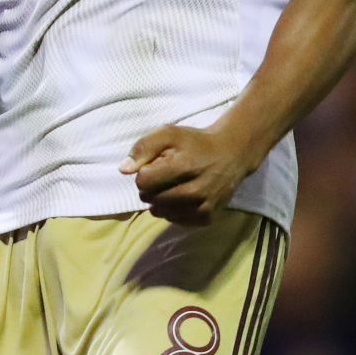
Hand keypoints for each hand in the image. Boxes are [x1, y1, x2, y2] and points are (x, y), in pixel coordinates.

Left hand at [119, 123, 266, 225]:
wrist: (232, 154)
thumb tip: (124, 169)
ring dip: (159, 201)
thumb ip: (144, 147)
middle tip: (163, 177)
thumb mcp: (169, 133)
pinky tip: (180, 198)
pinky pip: (176, 221)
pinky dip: (173, 211)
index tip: (155, 166)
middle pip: (151, 199)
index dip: (144, 173)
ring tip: (171, 187)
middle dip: (150, 188)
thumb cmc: (196, 143)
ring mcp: (203, 206)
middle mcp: (196, 189)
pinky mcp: (208, 217)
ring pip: (162, 212)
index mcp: (184, 165)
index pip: (144, 181)